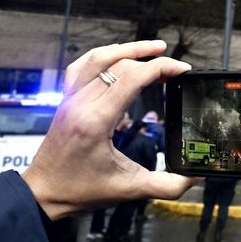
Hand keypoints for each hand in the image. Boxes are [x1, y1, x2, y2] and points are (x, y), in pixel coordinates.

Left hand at [21, 40, 194, 219]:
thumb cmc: (80, 191)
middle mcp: (81, 104)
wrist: (43, 193)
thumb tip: (197, 176)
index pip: (132, 78)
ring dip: (127, 49)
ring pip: (98, 58)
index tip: (182, 70)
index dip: (161, 68)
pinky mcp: (65, 101)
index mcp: (96, 121)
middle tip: (174, 68)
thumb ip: (167, 185)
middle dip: (151, 60)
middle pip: (120, 65)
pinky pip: (80, 66)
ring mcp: (70, 99)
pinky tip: (117, 55)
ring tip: (152, 48)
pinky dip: (101, 55)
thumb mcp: (130, 189)